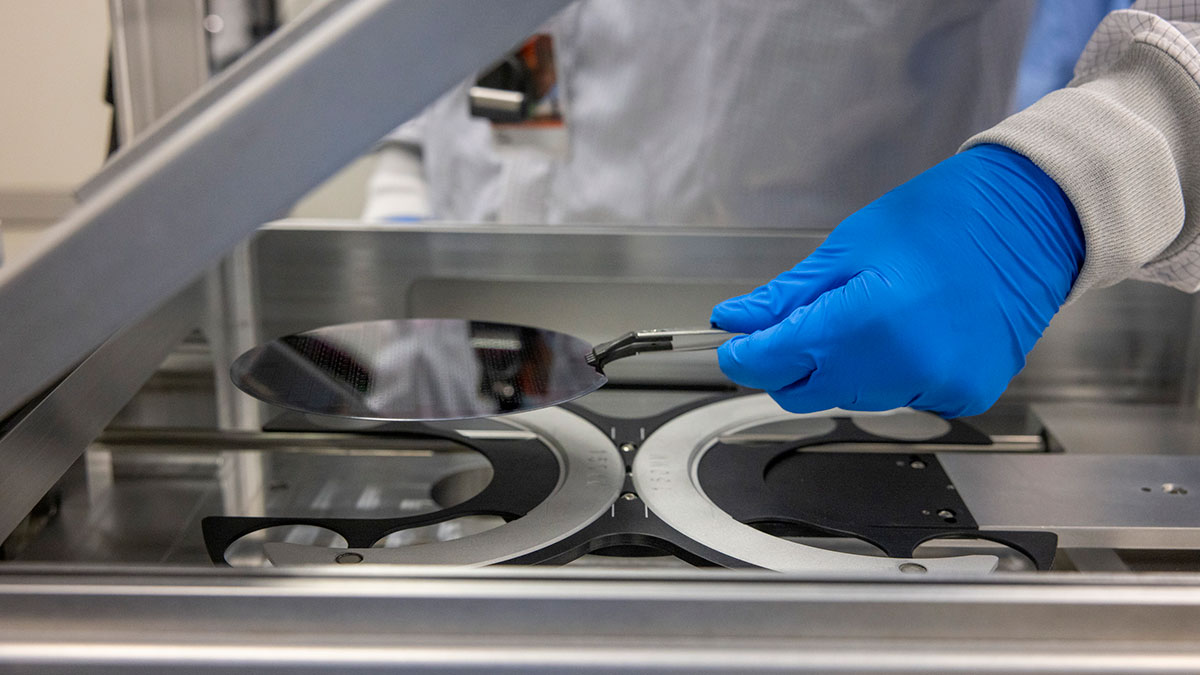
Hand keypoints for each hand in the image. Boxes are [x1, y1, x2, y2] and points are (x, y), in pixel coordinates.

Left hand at [710, 144, 1083, 417]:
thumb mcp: (848, 247)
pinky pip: (901, 397)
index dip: (746, 355)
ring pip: (852, 399)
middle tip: (803, 322)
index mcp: (868, 321)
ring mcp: (938, 386)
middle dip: (792, 364)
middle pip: (809, 392)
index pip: (777, 362)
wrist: (1030, 220)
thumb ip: (787, 298)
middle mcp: (904, 366)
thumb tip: (735, 323)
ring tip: (872, 314)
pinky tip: (910, 333)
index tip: (735, 344)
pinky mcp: (964, 396)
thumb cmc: (941, 220)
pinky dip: (890, 374)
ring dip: (842, 369)